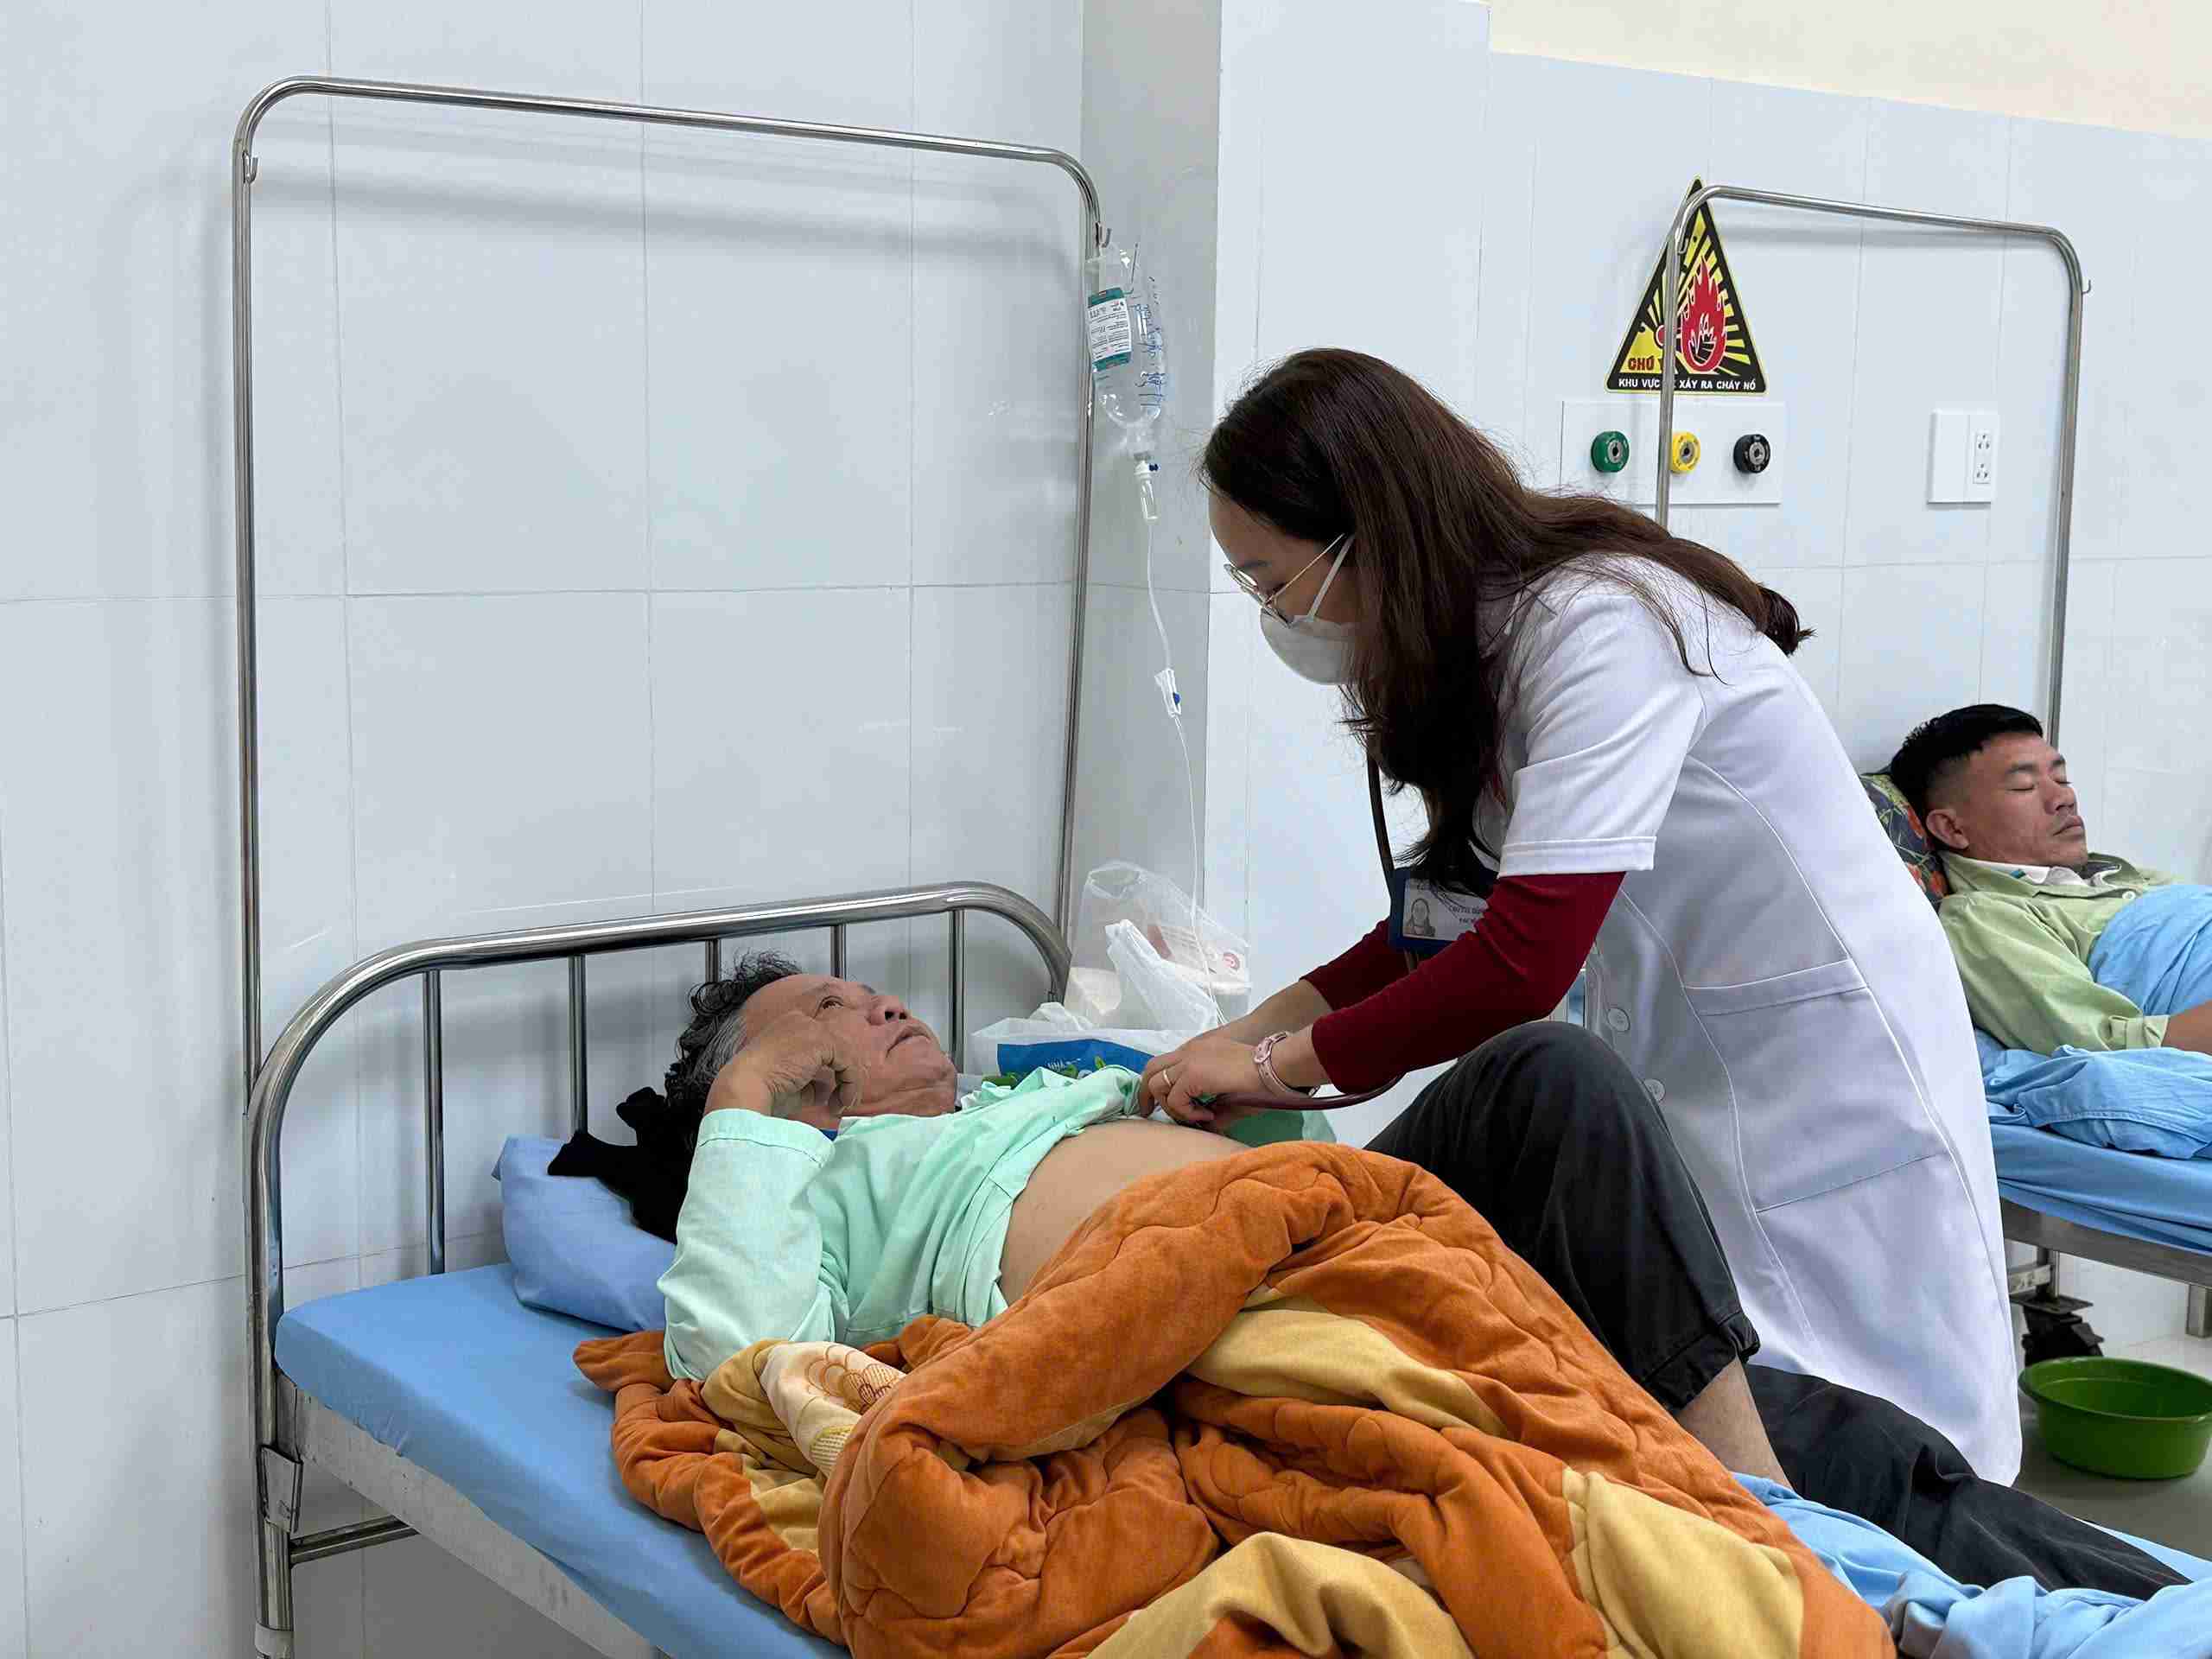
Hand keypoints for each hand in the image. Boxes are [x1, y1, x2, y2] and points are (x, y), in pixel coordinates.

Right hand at [707, 1010, 868, 1129]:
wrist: (745, 1088)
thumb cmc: (760, 1091)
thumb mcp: (790, 1086)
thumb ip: (811, 1084)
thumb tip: (827, 1089)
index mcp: (788, 1028)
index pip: (821, 1044)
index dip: (833, 1068)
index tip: (832, 1094)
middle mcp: (800, 1021)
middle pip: (836, 1045)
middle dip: (844, 1073)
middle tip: (842, 1100)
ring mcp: (810, 1028)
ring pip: (845, 1053)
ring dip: (849, 1081)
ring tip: (841, 1105)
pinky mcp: (820, 1040)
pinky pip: (847, 1060)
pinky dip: (850, 1083)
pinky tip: (840, 1102)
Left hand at [1140, 1036, 1264, 1130]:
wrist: (1273, 1067)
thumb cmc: (1258, 1080)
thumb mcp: (1229, 1095)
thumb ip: (1212, 1107)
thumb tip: (1204, 1128)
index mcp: (1195, 1051)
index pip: (1163, 1064)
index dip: (1156, 1084)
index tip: (1157, 1105)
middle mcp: (1187, 1051)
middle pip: (1150, 1069)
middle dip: (1145, 1093)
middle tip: (1148, 1113)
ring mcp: (1188, 1060)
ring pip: (1157, 1084)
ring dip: (1172, 1107)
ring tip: (1196, 1116)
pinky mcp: (1192, 1073)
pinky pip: (1175, 1098)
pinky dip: (1187, 1112)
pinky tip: (1208, 1116)